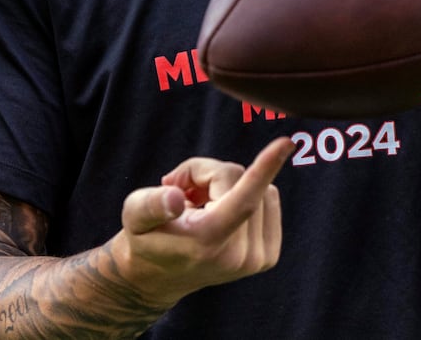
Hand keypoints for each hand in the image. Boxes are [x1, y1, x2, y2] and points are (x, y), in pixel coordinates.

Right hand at [108, 137, 292, 306]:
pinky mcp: (269, 257)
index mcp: (207, 242)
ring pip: (260, 186)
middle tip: (183, 191)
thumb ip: (149, 204)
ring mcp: (256, 260)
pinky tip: (222, 212)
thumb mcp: (134, 215)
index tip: (287, 143)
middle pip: (239, 178)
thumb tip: (176, 197)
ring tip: (201, 205)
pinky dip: (249, 195)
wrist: (158, 276)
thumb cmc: (146, 236)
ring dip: (230, 185)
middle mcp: (237, 256)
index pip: (243, 201)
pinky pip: (270, 200)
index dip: (265, 167)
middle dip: (210, 174)